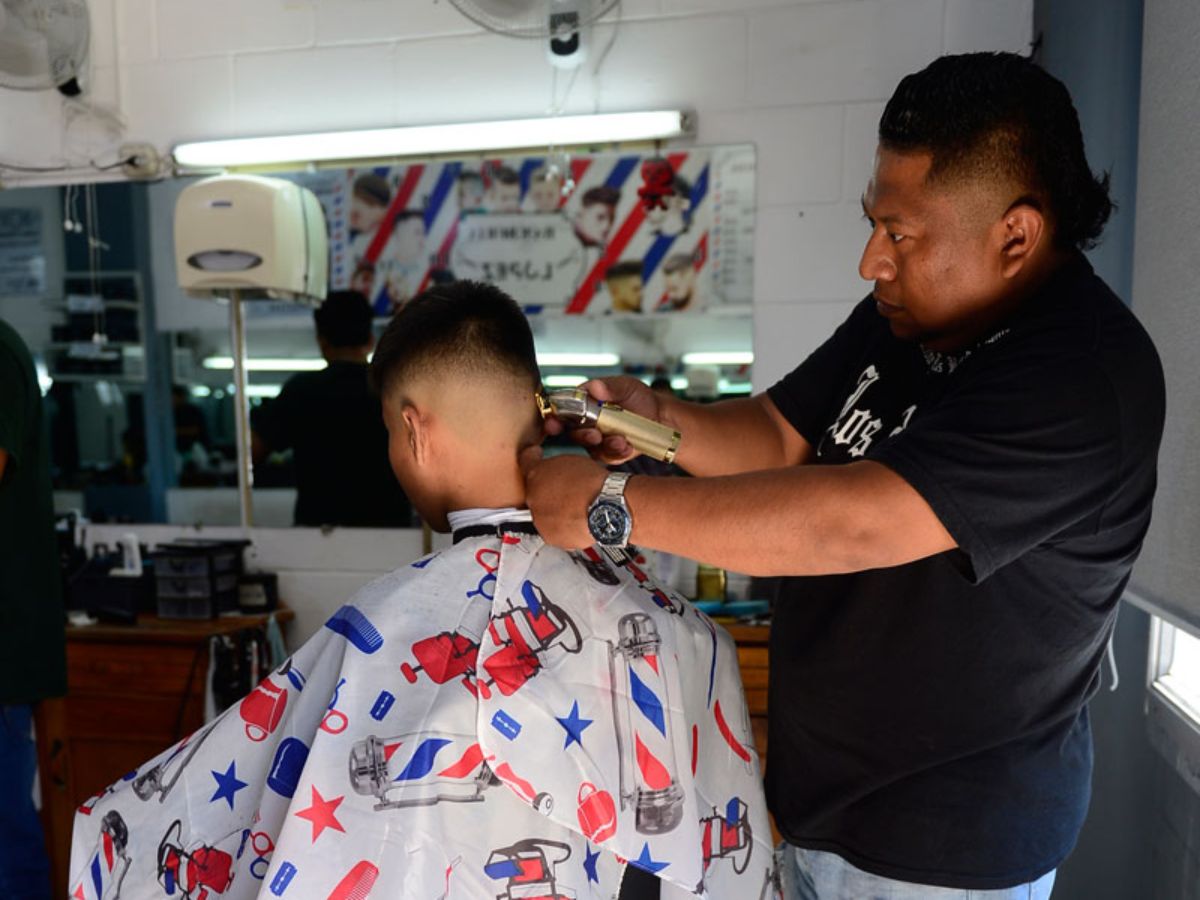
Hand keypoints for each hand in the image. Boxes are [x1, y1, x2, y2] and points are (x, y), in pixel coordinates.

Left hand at [519, 446, 607, 548]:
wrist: (607, 507)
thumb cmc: (595, 484)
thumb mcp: (575, 460)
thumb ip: (558, 465)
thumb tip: (559, 470)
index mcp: (536, 473)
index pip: (526, 461)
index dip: (533, 457)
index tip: (535, 456)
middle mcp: (533, 497)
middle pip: (534, 492)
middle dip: (546, 491)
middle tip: (566, 489)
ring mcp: (540, 519)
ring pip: (544, 514)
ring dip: (555, 511)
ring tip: (576, 507)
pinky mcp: (550, 537)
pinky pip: (555, 531)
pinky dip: (564, 527)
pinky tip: (578, 519)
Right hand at [543, 376, 667, 464]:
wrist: (658, 414)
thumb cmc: (637, 396)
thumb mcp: (625, 386)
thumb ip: (610, 386)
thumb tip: (596, 387)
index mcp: (584, 404)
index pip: (561, 411)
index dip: (553, 419)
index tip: (553, 424)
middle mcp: (586, 423)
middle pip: (573, 433)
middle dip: (582, 435)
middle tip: (595, 434)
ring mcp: (597, 440)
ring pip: (590, 448)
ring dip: (603, 445)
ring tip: (619, 440)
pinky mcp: (609, 453)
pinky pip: (608, 457)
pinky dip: (617, 452)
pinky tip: (628, 445)